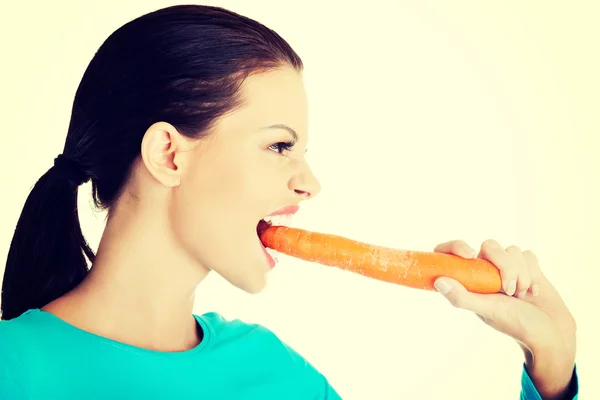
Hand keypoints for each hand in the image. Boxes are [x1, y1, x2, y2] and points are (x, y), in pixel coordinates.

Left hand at [432, 239, 576, 398]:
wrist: (551, 332)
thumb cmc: (515, 324)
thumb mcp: (486, 311)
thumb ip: (462, 297)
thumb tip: (438, 281)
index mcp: (470, 279)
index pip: (452, 252)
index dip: (456, 246)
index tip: (470, 254)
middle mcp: (486, 270)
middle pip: (490, 246)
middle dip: (505, 267)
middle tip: (508, 291)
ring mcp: (507, 267)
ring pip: (512, 250)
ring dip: (521, 274)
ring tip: (521, 296)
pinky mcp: (527, 266)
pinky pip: (528, 255)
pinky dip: (533, 274)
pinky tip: (533, 292)